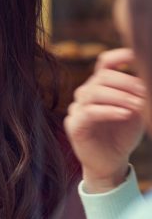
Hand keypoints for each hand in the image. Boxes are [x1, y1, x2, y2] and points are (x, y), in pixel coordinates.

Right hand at [64, 48, 145, 191]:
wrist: (111, 162)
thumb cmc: (123, 134)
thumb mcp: (136, 109)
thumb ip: (138, 93)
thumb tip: (147, 78)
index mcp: (100, 86)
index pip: (105, 63)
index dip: (120, 56)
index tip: (137, 56)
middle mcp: (86, 94)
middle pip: (102, 76)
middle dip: (127, 82)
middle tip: (145, 92)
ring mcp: (77, 109)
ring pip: (94, 92)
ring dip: (120, 97)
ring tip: (138, 105)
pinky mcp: (74, 125)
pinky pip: (89, 112)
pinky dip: (110, 111)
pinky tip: (125, 114)